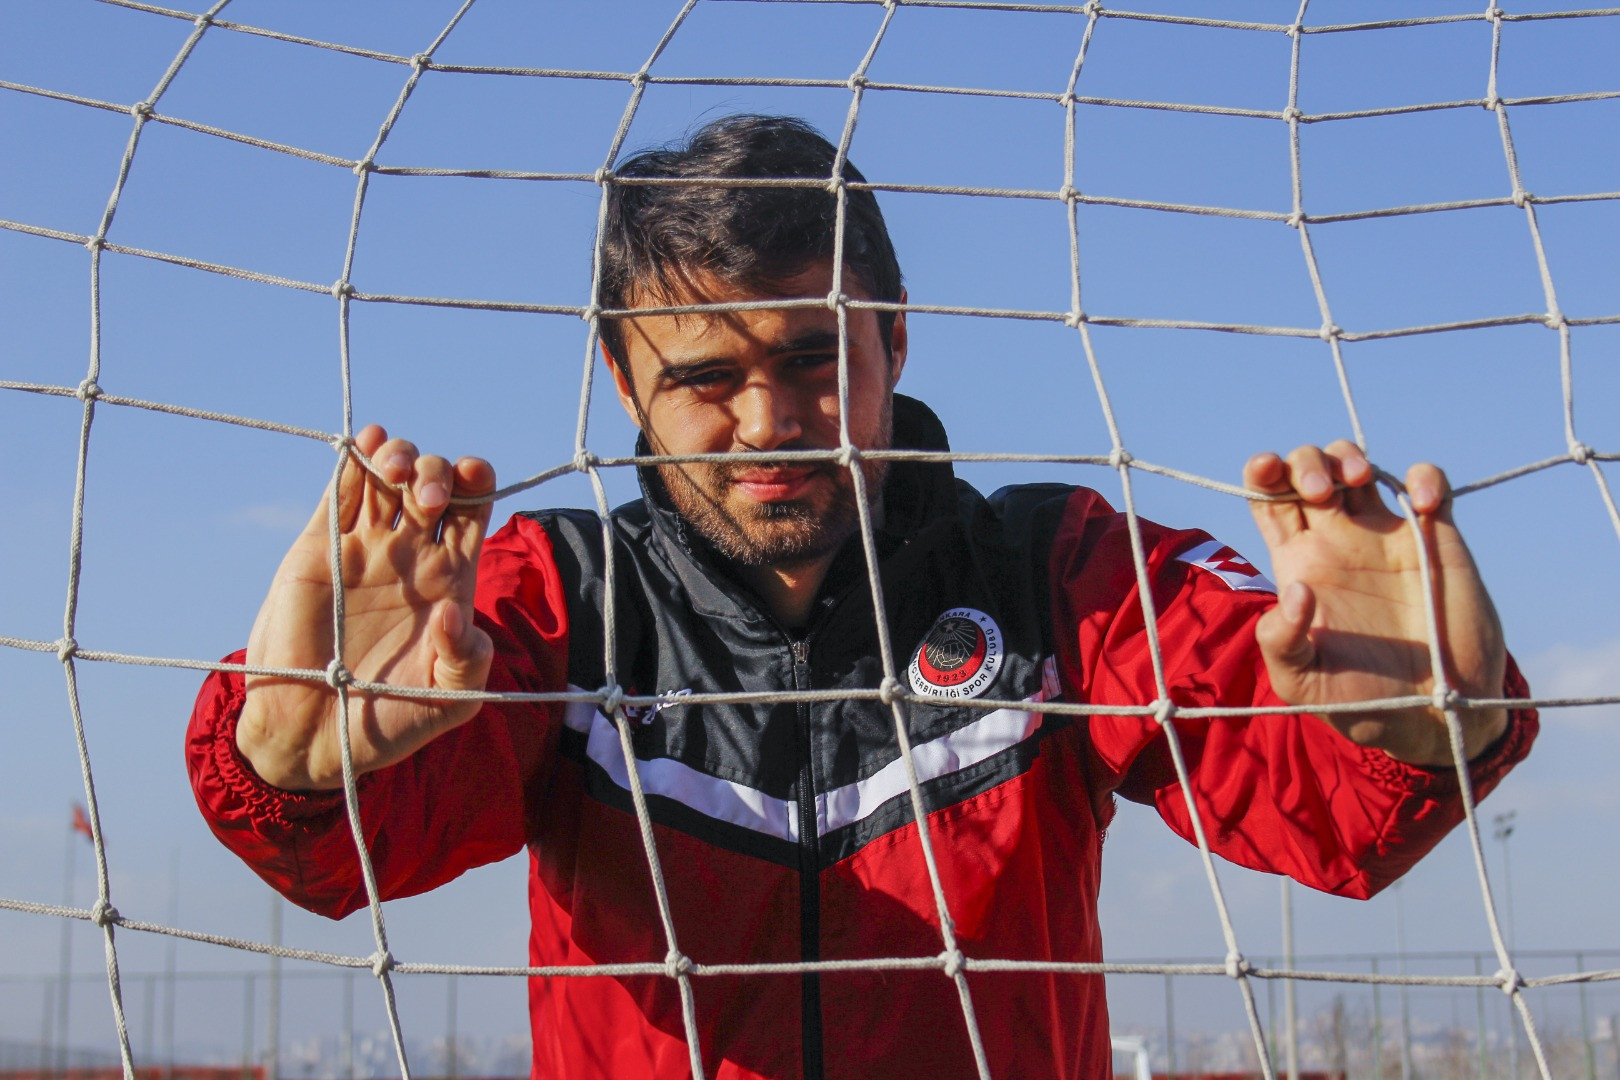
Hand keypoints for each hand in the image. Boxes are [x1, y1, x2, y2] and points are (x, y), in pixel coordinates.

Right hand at [237, 425, 495, 789]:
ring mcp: (364, 548)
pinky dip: (354, 460)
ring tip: (393, 471)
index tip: (473, 481)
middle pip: (432, 483)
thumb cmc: (389, 721)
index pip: (472, 510)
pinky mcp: (319, 549)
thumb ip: (467, 662)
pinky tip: (367, 444)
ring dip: (397, 455)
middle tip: (427, 501)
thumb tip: (455, 615)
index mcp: (448, 579)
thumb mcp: (448, 702)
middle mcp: (409, 556)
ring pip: (386, 477)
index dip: (476, 483)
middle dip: (435, 471)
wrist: (313, 733)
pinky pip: (340, 491)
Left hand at [1244, 441, 1507, 766]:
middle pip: (1308, 470)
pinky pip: (1430, 485)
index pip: (1268, 499)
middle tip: (1318, 492)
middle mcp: (1338, 542)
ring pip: (1360, 466)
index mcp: (1300, 565)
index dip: (1261, 473)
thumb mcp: (1303, 682)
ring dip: (1352, 457)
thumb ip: (1281, 642)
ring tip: (1356, 482)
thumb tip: (1296, 590)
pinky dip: (1425, 478)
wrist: (1433, 717)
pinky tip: (1425, 505)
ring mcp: (1386, 537)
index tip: (1264, 468)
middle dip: (1305, 461)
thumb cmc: (1361, 702)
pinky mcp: (1436, 540)